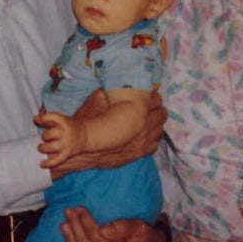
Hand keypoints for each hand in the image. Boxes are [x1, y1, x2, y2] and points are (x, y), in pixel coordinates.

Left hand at [36, 111, 85, 167]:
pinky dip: (48, 163)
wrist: (85, 135)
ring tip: (41, 147)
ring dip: (43, 148)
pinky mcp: (67, 153)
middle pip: (48, 135)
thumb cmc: (68, 126)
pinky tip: (41, 164)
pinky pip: (56, 160)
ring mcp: (66, 143)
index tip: (36, 119)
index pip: (51, 117)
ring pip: (50, 147)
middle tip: (45, 138)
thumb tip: (35, 118)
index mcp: (63, 121)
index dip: (42, 118)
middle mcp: (64, 132)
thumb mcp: (60, 119)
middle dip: (44, 137)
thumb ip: (47, 118)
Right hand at [48, 92, 166, 178]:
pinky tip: (146, 138)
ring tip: (152, 121)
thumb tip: (108, 86)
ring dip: (157, 125)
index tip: (151, 94)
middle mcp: (143, 128)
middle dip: (158, 109)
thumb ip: (105, 93)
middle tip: (154, 106)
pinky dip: (152, 140)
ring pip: (159, 132)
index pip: (154, 101)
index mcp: (137, 112)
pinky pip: (153, 147)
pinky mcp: (137, 155)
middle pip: (160, 116)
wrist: (82, 149)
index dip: (154, 97)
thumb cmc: (88, 124)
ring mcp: (142, 143)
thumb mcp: (95, 102)